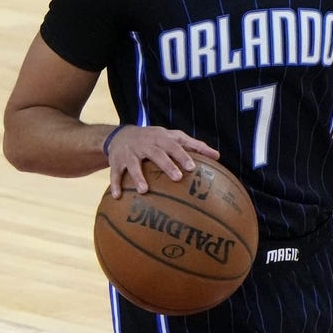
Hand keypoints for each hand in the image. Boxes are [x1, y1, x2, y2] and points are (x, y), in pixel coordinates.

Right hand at [105, 125, 219, 197]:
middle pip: (157, 153)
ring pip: (134, 164)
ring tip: (145, 191)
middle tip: (177, 178)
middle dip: (167, 165)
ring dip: (138, 177)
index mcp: (161, 139)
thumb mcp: (173, 138)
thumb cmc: (155, 139)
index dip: (183, 156)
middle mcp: (145, 144)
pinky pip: (115, 173)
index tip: (193, 168)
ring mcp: (130, 153)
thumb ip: (194, 146)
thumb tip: (218, 156)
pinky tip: (118, 197)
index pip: (174, 145)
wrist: (121, 135)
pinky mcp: (116, 162)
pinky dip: (116, 184)